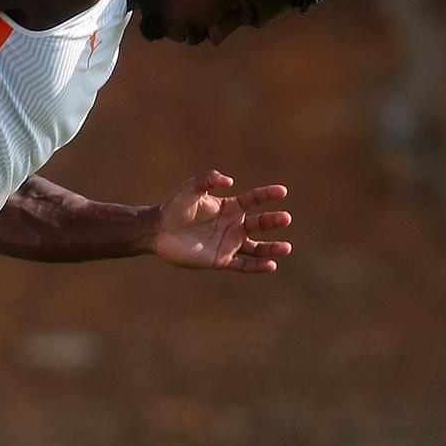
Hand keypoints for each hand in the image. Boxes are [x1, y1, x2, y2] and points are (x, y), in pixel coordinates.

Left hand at [150, 170, 292, 272]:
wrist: (159, 230)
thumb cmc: (175, 207)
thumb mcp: (191, 188)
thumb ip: (209, 179)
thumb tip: (230, 181)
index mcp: (230, 207)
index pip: (254, 200)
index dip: (267, 195)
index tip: (282, 191)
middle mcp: (234, 225)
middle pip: (259, 223)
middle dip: (273, 221)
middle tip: (286, 218)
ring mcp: (229, 244)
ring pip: (256, 247)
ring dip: (271, 248)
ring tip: (286, 248)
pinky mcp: (221, 260)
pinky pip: (243, 265)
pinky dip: (257, 266)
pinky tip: (271, 265)